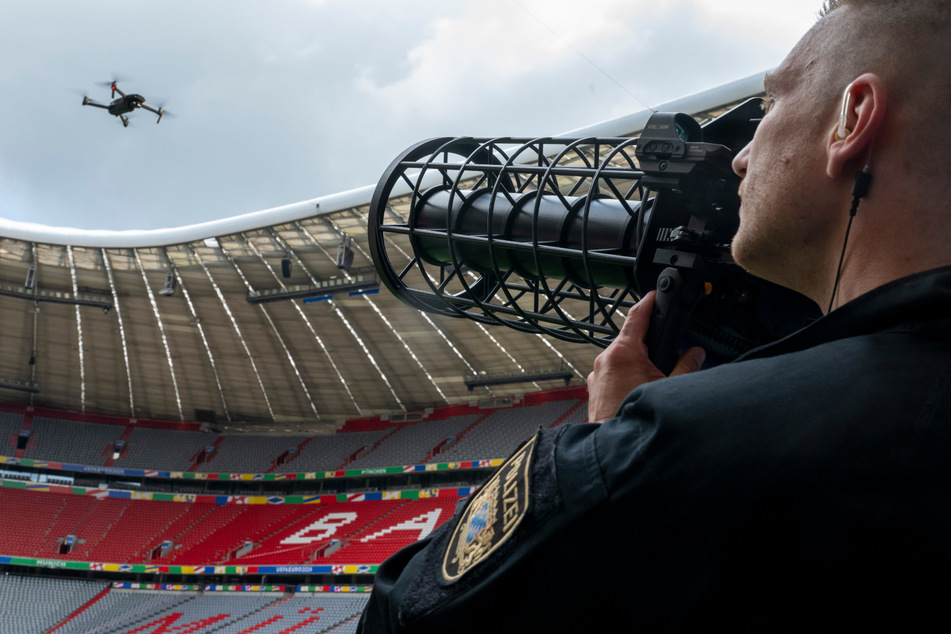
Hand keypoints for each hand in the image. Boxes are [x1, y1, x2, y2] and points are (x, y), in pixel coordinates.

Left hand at [586, 291, 705, 422]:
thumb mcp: (670, 388)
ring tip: (653, 380)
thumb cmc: (635, 419)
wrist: (616, 448)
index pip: (637, 315)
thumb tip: (697, 354)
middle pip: (631, 340)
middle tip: (666, 354)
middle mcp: (605, 359)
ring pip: (621, 359)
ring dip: (638, 364)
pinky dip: (626, 377)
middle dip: (649, 345)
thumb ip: (686, 366)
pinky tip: (638, 392)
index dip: (649, 302)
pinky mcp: (594, 388)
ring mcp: (597, 374)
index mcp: (623, 353)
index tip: (656, 294)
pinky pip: (613, 374)